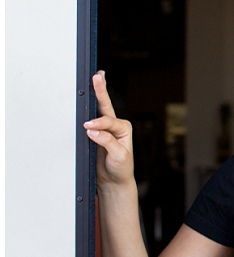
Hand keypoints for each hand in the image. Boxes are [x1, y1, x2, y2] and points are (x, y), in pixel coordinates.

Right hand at [83, 71, 134, 188]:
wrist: (114, 180)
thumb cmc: (120, 168)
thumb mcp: (118, 156)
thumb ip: (107, 142)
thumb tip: (92, 130)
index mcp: (124, 128)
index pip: (109, 122)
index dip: (98, 124)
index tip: (87, 128)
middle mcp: (116, 125)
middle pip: (106, 106)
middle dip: (101, 90)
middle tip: (97, 76)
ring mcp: (105, 128)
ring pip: (99, 108)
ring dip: (96, 93)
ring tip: (95, 78)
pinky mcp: (96, 132)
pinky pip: (90, 118)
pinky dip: (87, 106)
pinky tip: (86, 96)